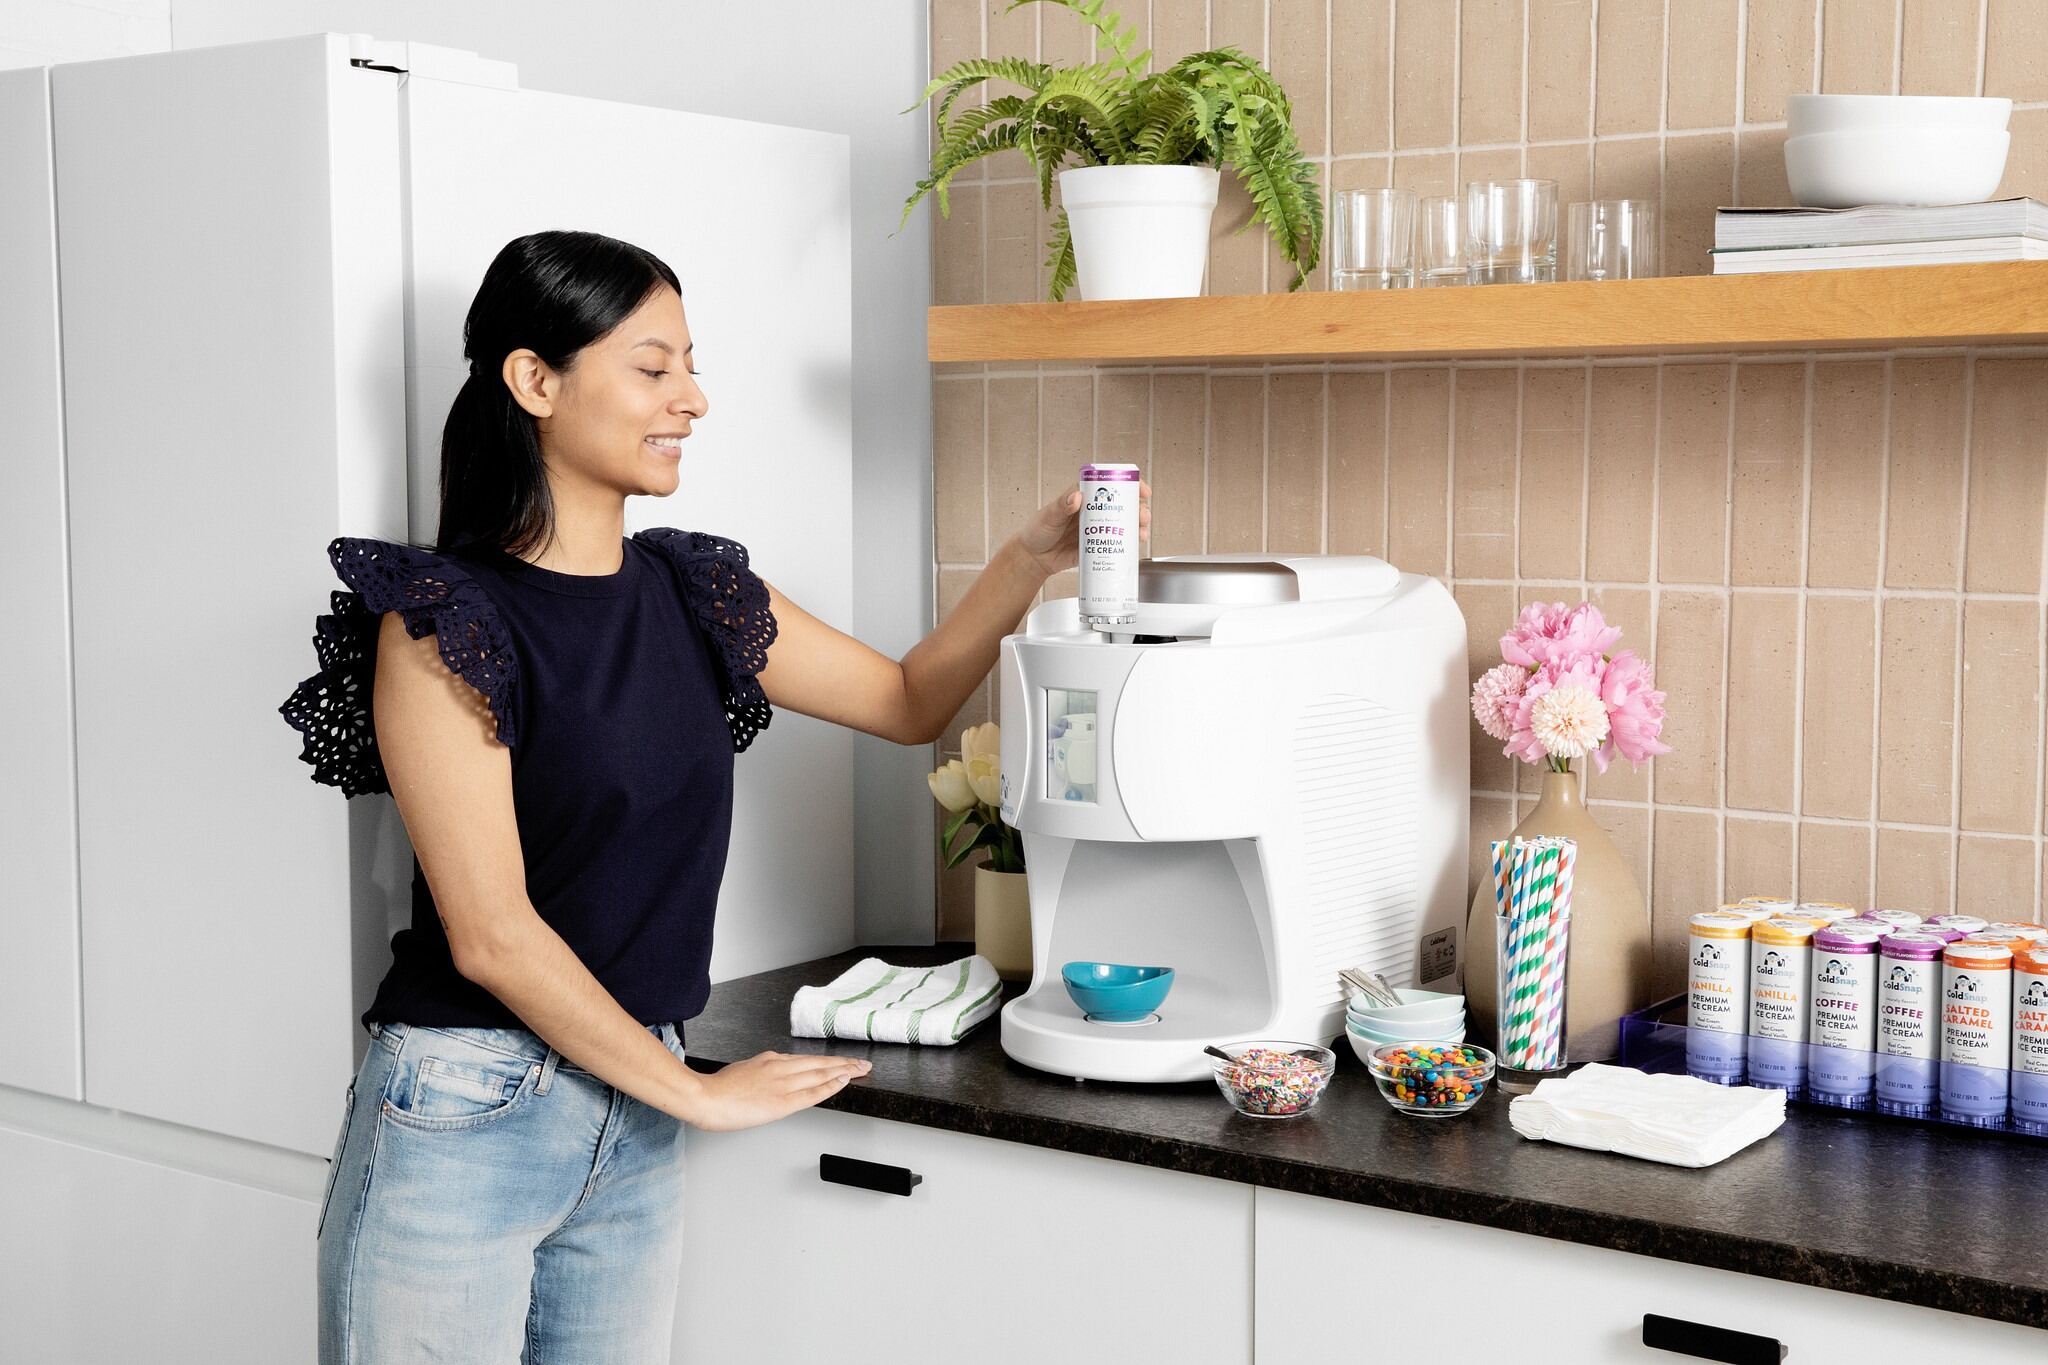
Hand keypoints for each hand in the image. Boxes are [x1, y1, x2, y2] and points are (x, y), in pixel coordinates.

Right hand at [685, 1049, 870, 1131]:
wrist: (703, 1097)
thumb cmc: (716, 1089)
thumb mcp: (742, 1071)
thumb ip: (760, 1072)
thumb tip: (769, 1080)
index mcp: (769, 1060)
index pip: (805, 1060)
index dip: (826, 1061)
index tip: (841, 1062)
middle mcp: (780, 1067)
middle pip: (819, 1063)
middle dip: (843, 1063)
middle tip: (862, 1063)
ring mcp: (782, 1083)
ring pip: (820, 1073)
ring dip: (844, 1071)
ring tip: (861, 1069)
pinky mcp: (782, 1101)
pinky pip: (813, 1092)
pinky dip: (831, 1085)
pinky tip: (844, 1082)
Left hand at [1012, 478, 1152, 579]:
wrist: (1033, 558)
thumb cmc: (1037, 531)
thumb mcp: (1048, 516)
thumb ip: (1061, 506)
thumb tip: (1077, 497)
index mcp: (1083, 497)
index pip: (1108, 485)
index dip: (1128, 485)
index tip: (1141, 489)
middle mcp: (1093, 511)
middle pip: (1122, 505)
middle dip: (1138, 509)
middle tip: (1143, 516)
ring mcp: (1097, 529)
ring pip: (1123, 524)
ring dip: (1137, 526)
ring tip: (1142, 532)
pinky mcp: (1097, 546)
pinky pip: (1116, 544)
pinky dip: (1129, 544)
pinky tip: (1136, 545)